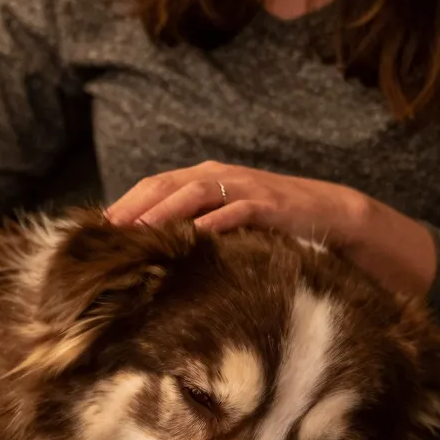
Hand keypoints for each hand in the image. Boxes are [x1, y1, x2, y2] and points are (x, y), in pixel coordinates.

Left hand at [106, 160, 436, 295]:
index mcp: (208, 181)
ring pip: (195, 191)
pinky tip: (193, 235)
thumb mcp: (231, 230)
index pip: (157, 186)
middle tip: (106, 230)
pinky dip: (214, 219)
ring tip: (137, 230)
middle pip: (167, 184)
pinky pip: (238, 208)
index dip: (127, 204)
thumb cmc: (279, 230)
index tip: (98, 229)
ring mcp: (247, 188)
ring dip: (164, 209)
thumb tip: (154, 261)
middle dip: (135, 205)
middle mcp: (223, 178)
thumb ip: (197, 233)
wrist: (342, 222)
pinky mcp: (272, 203)